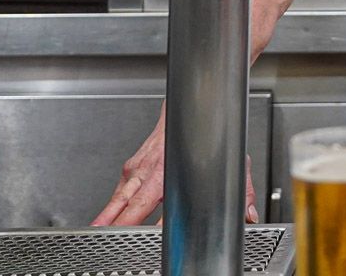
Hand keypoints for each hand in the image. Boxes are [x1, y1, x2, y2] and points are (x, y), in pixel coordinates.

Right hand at [93, 112, 259, 224]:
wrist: (186, 108)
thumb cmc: (206, 135)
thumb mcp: (233, 161)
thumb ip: (243, 190)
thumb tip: (249, 214)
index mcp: (178, 172)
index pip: (170, 208)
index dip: (162, 226)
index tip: (156, 237)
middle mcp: (155, 171)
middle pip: (136, 204)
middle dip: (122, 223)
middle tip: (111, 237)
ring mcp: (139, 169)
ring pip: (120, 197)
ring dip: (107, 215)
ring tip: (97, 231)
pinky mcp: (130, 168)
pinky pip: (117, 191)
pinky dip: (108, 206)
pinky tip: (101, 220)